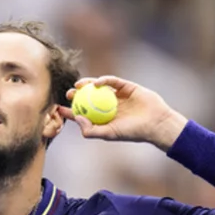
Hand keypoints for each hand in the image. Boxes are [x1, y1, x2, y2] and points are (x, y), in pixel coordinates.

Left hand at [58, 76, 187, 149]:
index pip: (82, 113)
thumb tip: (77, 119)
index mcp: (102, 118)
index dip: (70, 110)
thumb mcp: (109, 134)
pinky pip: (112, 80)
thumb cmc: (132, 132)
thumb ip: (91, 130)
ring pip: (98, 87)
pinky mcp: (126, 86)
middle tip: (68, 94)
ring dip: (86, 84)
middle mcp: (107, 106)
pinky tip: (96, 83)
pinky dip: (104, 80)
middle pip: (88, 98)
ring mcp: (116, 95)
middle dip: (76, 95)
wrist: (155, 123)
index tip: (58, 108)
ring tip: (78, 85)